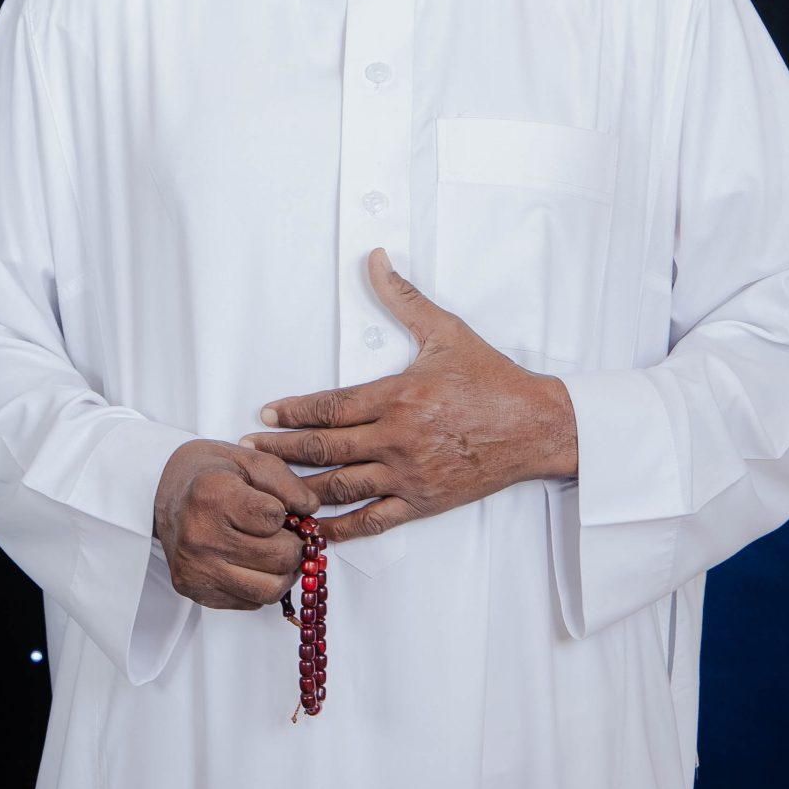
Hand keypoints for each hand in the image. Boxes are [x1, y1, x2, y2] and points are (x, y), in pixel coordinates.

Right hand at [151, 438, 321, 608]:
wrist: (158, 492)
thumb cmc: (207, 475)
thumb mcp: (249, 459)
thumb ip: (287, 482)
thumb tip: (312, 511)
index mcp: (212, 495)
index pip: (275, 519)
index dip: (284, 513)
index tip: (272, 507)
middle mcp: (200, 536)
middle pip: (280, 559)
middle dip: (292, 546)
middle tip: (282, 534)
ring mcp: (195, 568)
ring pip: (270, 590)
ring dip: (282, 573)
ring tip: (272, 552)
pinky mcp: (194, 591)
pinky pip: (250, 603)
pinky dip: (259, 585)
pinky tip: (248, 564)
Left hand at [243, 248, 577, 542]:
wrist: (538, 426)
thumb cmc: (492, 380)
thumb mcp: (446, 331)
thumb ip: (403, 297)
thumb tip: (376, 258)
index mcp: (397, 396)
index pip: (331, 406)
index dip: (294, 411)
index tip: (267, 412)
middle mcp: (397, 437)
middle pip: (325, 447)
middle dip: (283, 449)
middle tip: (251, 450)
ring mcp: (409, 473)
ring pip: (342, 486)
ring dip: (301, 488)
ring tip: (270, 489)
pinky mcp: (423, 501)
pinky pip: (373, 520)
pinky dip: (341, 529)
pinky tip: (315, 531)